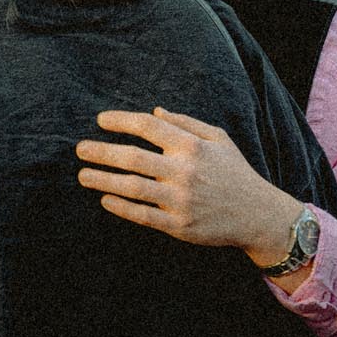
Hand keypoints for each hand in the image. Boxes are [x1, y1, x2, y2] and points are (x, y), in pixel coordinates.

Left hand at [76, 107, 303, 272]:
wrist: (257, 215)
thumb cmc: (235, 173)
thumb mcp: (219, 139)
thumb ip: (186, 123)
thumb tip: (155, 111)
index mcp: (191, 146)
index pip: (149, 126)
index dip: (121, 121)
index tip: (100, 120)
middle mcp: (184, 171)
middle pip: (133, 157)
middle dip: (102, 152)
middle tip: (79, 149)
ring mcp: (180, 200)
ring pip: (132, 187)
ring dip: (103, 179)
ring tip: (82, 174)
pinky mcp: (179, 225)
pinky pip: (143, 215)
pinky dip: (121, 207)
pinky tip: (105, 199)